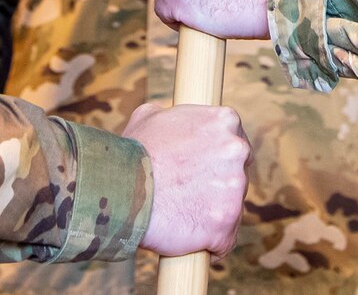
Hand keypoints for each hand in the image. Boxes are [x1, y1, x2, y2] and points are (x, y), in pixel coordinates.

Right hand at [125, 101, 249, 256]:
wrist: (120, 189)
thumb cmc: (131, 152)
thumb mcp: (150, 116)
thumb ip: (172, 114)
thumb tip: (167, 115)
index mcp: (225, 121)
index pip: (234, 144)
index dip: (216, 160)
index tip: (202, 171)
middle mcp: (237, 151)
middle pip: (238, 175)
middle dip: (218, 186)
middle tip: (189, 195)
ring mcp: (235, 189)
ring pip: (233, 208)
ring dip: (213, 214)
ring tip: (183, 216)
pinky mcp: (225, 225)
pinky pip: (225, 240)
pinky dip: (211, 243)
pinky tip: (191, 239)